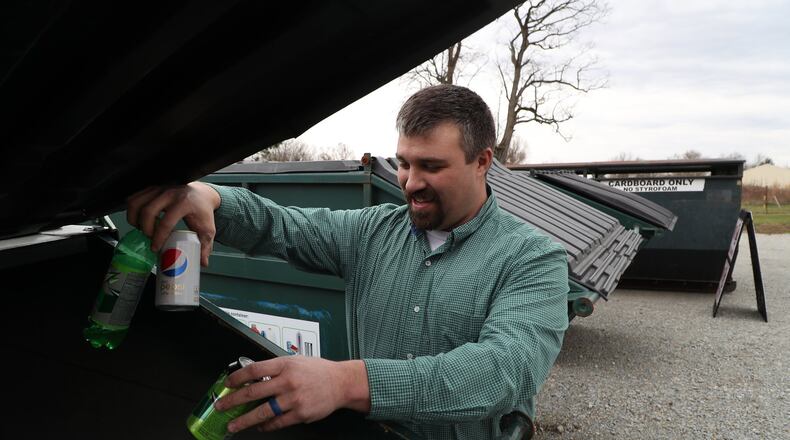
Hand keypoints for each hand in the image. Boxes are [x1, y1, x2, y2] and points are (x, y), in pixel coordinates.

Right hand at [125, 182, 220, 265]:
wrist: (201, 195)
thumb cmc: (202, 211)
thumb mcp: (207, 229)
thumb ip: (205, 246)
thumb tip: (202, 263)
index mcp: (184, 203)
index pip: (166, 222)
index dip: (158, 237)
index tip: (155, 247)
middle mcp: (170, 193)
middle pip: (148, 211)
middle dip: (145, 229)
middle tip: (149, 238)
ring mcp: (159, 189)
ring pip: (137, 203)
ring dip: (134, 219)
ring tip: (142, 229)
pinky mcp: (152, 188)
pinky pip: (134, 198)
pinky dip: (132, 210)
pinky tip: (139, 219)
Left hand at [214, 356, 370, 432]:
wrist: (341, 382)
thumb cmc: (318, 371)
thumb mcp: (296, 361)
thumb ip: (276, 368)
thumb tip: (253, 377)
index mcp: (285, 365)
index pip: (254, 370)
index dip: (237, 377)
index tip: (227, 383)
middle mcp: (288, 381)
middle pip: (253, 392)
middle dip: (233, 401)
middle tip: (221, 406)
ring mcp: (294, 399)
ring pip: (263, 412)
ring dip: (245, 420)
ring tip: (233, 425)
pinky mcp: (300, 413)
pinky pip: (277, 422)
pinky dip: (266, 426)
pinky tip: (260, 426)